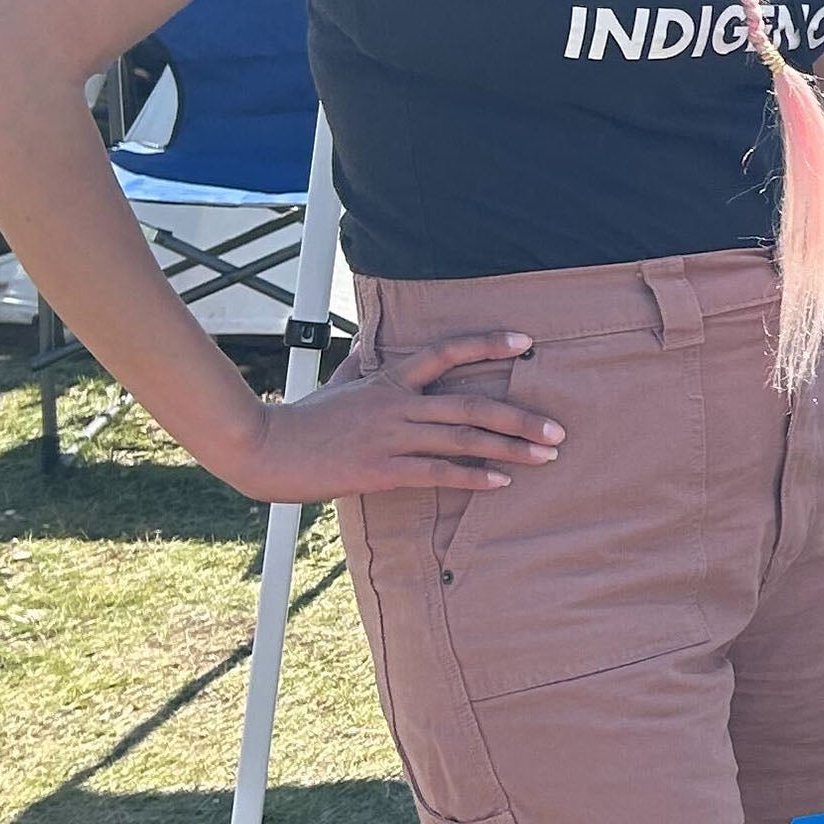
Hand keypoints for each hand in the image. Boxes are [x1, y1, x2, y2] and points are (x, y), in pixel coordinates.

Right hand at [211, 332, 563, 503]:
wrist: (265, 448)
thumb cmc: (303, 419)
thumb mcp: (337, 383)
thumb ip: (361, 366)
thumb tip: (369, 344)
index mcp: (390, 379)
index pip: (446, 351)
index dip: (487, 343)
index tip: (526, 341)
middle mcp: (398, 403)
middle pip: (471, 404)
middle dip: (520, 417)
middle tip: (558, 429)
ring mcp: (392, 436)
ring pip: (463, 438)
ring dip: (510, 448)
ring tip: (547, 456)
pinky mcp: (382, 468)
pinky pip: (437, 472)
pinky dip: (473, 476)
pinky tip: (501, 482)